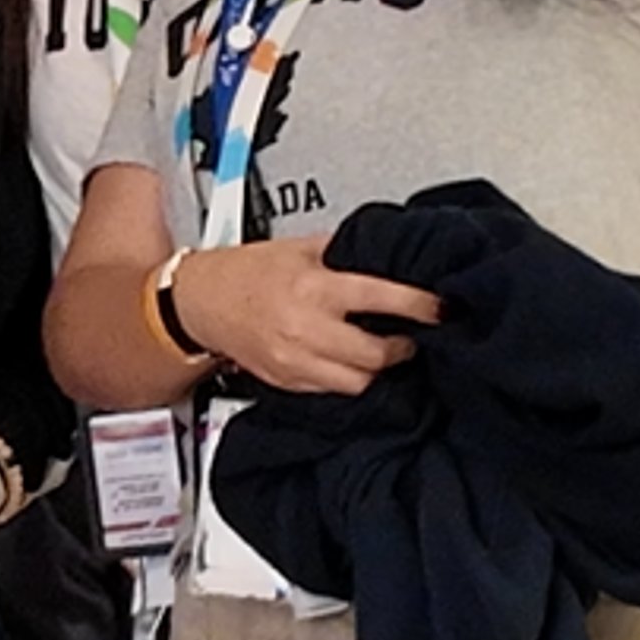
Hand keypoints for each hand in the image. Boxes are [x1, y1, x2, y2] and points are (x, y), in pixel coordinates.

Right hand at [171, 237, 438, 396]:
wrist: (199, 301)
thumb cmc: (243, 272)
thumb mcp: (297, 248)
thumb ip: (343, 251)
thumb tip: (387, 253)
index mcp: (313, 286)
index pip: (382, 298)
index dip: (419, 305)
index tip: (441, 308)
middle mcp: (306, 327)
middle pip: (376, 354)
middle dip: (402, 346)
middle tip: (410, 335)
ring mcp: (295, 360)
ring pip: (359, 382)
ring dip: (376, 368)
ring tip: (379, 351)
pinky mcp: (287, 382)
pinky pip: (333, 390)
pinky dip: (347, 377)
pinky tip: (347, 361)